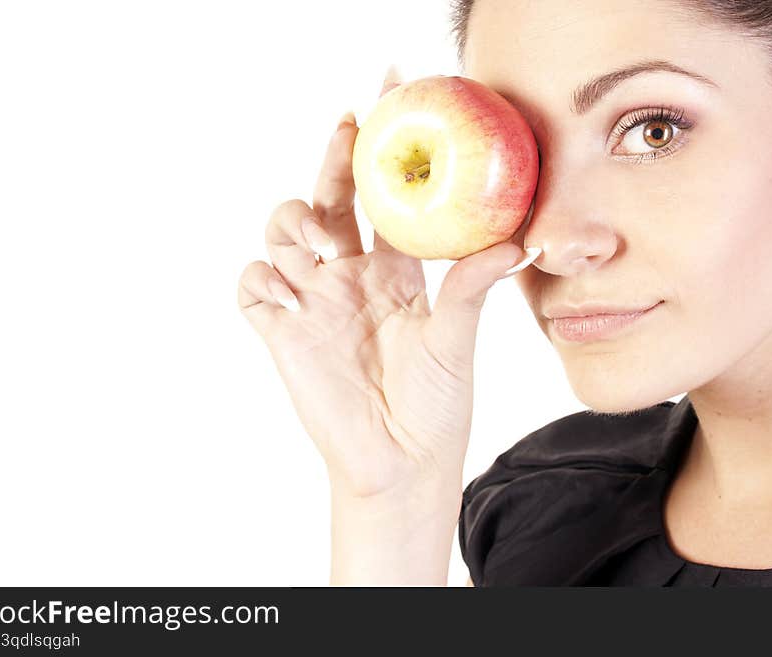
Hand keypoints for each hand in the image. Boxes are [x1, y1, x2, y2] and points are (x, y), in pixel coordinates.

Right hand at [238, 66, 537, 500]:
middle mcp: (351, 278)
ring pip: (282, 233)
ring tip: (320, 243)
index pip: (386, 198)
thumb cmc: (435, 406)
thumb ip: (470, 288)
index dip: (383, 149)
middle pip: (331, 200)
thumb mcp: (456, 341)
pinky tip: (291, 292)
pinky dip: (262, 278)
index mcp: (395, 272)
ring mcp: (314, 302)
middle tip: (348, 129)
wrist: (402, 465)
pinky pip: (253, 286)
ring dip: (294, 222)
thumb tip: (517, 243)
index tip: (388, 94)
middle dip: (335, 160)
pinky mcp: (283, 331)